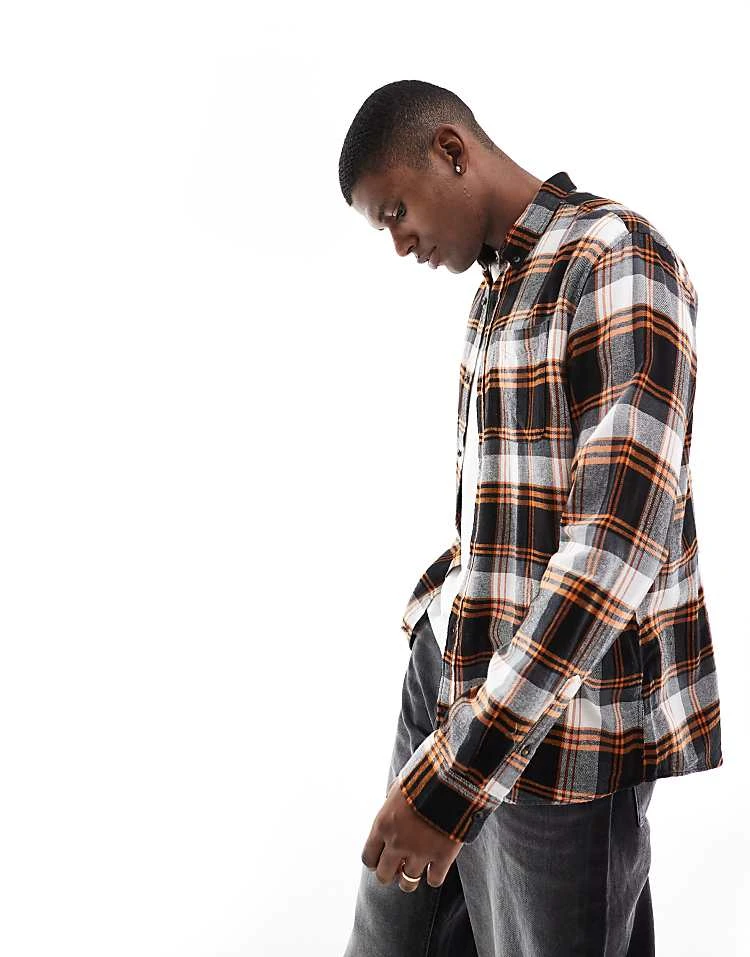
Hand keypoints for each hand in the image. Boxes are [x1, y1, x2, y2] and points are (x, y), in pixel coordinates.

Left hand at [360, 778, 462, 892]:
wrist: (452, 778)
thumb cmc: (423, 777)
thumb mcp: (399, 788)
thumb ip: (391, 807)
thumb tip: (390, 815)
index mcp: (383, 824)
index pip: (368, 857)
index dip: (374, 861)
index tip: (381, 859)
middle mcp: (397, 842)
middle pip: (383, 876)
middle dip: (389, 873)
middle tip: (398, 867)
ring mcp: (420, 852)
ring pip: (408, 883)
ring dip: (410, 877)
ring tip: (416, 869)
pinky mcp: (443, 856)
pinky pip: (434, 880)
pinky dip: (434, 875)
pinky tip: (436, 866)